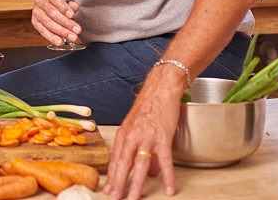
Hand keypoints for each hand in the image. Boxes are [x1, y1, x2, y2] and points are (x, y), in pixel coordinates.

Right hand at [31, 0, 81, 45]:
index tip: (72, 15)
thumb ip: (70, 1)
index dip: (64, 8)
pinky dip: (51, 37)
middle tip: (77, 30)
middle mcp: (40, 0)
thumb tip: (74, 7)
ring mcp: (36, 11)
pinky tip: (59, 41)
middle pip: (53, 13)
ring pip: (48, 23)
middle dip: (66, 23)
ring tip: (72, 37)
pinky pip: (42, 30)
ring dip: (61, 31)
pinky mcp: (35, 20)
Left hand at [104, 67, 182, 198]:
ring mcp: (147, 137)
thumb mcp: (137, 126)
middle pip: (123, 164)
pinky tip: (168, 188)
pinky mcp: (163, 137)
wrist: (160, 89)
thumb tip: (150, 172)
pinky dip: (167, 176)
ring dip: (136, 184)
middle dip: (118, 183)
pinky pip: (165, 160)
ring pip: (140, 165)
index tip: (108, 189)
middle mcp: (132, 136)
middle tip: (114, 197)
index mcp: (123, 134)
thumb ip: (139, 148)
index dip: (111, 176)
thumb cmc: (148, 107)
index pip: (115, 159)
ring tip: (133, 198)